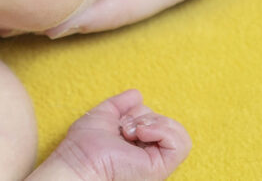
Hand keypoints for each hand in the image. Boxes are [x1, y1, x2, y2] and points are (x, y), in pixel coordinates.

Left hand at [45, 89, 190, 180]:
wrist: (81, 161)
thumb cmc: (85, 144)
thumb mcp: (105, 114)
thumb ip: (121, 104)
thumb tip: (137, 94)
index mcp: (138, 144)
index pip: (154, 118)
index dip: (138, 112)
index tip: (120, 121)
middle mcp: (149, 153)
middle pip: (164, 120)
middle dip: (141, 115)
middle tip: (123, 128)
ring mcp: (156, 160)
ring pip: (177, 131)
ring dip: (153, 122)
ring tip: (132, 132)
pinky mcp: (161, 167)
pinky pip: (180, 143)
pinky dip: (162, 130)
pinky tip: (141, 133)